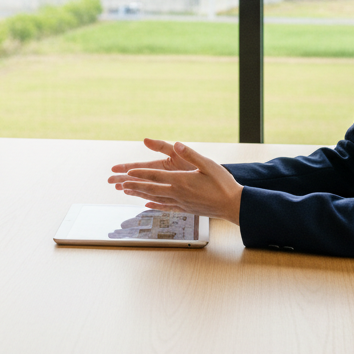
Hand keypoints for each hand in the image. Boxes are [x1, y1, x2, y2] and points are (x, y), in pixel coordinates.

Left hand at [106, 138, 242, 223]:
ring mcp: (181, 203)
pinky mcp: (186, 209)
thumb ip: (191, 154)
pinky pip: (166, 208)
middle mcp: (178, 193)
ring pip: (155, 199)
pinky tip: (148, 206)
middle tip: (119, 184)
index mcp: (181, 180)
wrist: (233, 205)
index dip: (141, 173)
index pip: (156, 175)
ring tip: (128, 193)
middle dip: (134, 185)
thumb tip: (177, 144)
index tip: (128, 172)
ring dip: (140, 195)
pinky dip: (154, 206)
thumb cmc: (223, 183)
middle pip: (151, 188)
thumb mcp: (208, 164)